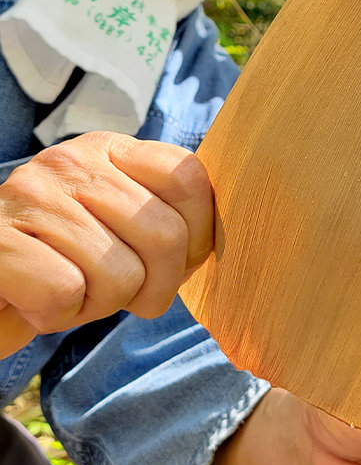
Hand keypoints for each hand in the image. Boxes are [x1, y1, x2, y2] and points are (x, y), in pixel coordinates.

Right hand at [0, 131, 212, 357]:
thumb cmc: (65, 260)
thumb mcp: (120, 225)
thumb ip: (165, 217)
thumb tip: (224, 236)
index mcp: (111, 149)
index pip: (189, 177)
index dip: (198, 235)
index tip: (176, 263)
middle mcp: (72, 160)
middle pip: (165, 235)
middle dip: (155, 287)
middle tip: (122, 293)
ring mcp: (32, 195)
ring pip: (119, 273)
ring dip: (100, 304)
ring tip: (72, 287)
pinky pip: (65, 291)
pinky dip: (57, 314)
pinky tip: (38, 299)